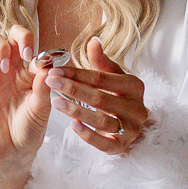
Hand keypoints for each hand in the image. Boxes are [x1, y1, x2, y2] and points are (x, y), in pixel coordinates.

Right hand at [0, 26, 49, 188]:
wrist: (12, 151)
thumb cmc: (30, 130)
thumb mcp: (41, 109)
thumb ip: (43, 88)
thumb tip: (47, 65)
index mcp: (29, 72)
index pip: (30, 45)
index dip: (33, 45)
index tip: (36, 59)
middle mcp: (12, 69)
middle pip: (10, 36)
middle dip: (16, 36)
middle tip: (22, 55)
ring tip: (4, 69)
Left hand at [44, 38, 152, 155]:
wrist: (133, 126)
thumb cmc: (120, 97)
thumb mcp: (114, 76)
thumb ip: (102, 61)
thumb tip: (93, 41)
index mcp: (134, 86)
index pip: (101, 78)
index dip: (77, 74)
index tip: (55, 70)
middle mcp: (136, 108)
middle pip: (100, 98)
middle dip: (73, 89)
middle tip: (51, 82)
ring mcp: (131, 129)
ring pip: (101, 120)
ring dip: (77, 111)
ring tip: (56, 102)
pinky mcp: (123, 147)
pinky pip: (104, 143)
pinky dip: (88, 135)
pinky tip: (73, 125)